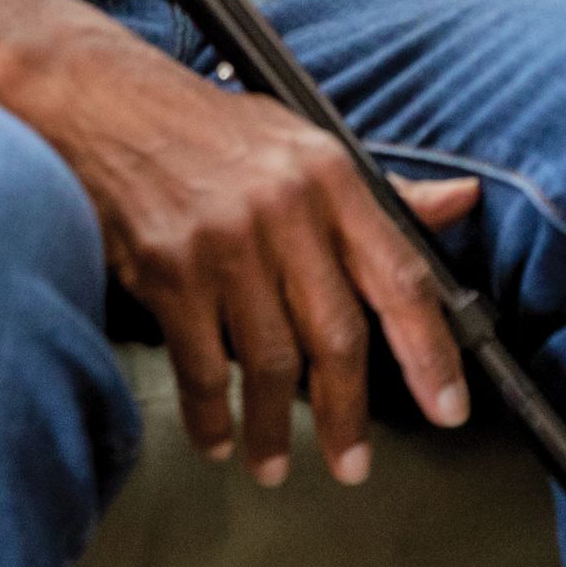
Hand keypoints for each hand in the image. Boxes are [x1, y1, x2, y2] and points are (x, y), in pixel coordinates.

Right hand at [2, 16, 475, 486]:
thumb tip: (462, 203)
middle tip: (351, 465)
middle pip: (336, 337)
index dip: (431, 352)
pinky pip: (199, 365)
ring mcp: (224, 241)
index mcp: (330, 176)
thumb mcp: (305, 142)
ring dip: (271, 429)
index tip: (448, 408)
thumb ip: (383, 192)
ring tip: (273, 464)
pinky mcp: (167, 268)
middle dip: (348, 416)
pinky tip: (216, 438)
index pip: (400, 276)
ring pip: (267, 362)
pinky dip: (209, 415)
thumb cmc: (211, 127)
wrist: (103, 101)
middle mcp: (285, 209)